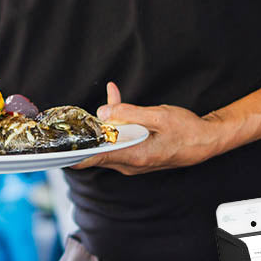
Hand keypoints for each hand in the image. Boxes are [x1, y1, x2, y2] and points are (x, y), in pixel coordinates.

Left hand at [71, 82, 221, 174]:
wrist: (206, 141)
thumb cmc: (186, 131)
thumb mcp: (158, 117)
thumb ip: (129, 114)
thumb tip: (103, 113)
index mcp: (132, 156)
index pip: (93, 159)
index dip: (71, 155)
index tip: (54, 151)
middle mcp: (129, 162)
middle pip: (97, 150)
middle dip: (85, 133)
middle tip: (72, 117)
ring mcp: (133, 159)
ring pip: (108, 141)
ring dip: (104, 123)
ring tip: (109, 97)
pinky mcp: (138, 153)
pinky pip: (120, 139)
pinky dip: (117, 122)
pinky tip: (116, 99)